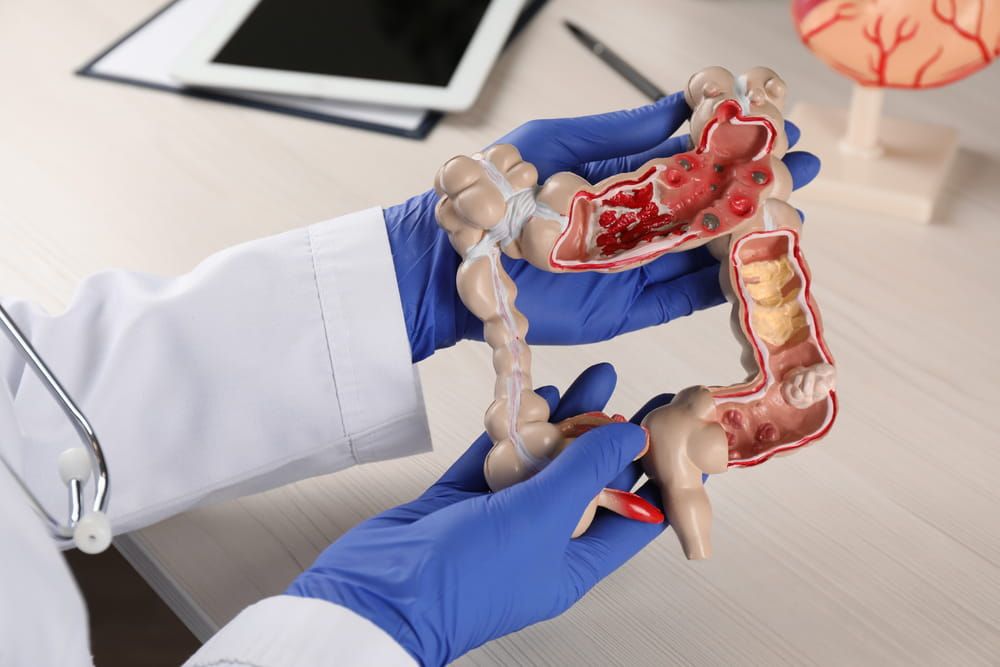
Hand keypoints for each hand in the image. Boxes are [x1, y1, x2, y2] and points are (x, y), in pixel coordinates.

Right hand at [286, 363, 677, 665]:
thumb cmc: (467, 576)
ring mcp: (499, 518)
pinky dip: (515, 427)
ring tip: (598, 378)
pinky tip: (537, 396)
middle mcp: (541, 540)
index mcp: (573, 562)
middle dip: (614, 436)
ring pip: (543, 461)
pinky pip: (496, 456)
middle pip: (590, 480)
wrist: (380, 593)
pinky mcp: (461, 499)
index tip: (678, 436)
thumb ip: (584, 470)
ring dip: (569, 420)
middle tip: (640, 395)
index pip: (635, 517)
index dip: (659, 475)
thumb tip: (631, 436)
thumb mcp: (542, 518)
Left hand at [385, 93, 820, 361]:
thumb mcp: (558, 142)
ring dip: (747, 240)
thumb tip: (679, 105)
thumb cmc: (498, 188)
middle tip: (800, 173)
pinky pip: (682, 299)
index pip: (691, 163)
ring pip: (703, 256)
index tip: (776, 131)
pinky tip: (754, 267)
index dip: (733, 150)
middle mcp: (635, 225)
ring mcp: (634, 268)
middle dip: (754, 191)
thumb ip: (620, 133)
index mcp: (620, 180)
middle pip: (708, 211)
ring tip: (791, 217)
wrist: (454, 257)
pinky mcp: (627, 309)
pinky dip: (718, 287)